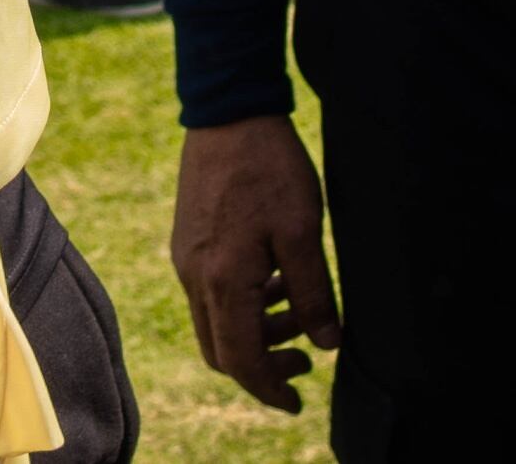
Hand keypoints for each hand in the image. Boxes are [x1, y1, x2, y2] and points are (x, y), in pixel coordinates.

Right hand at [171, 115, 338, 410]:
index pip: (241, 360)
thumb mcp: (304, 230)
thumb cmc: (270, 168)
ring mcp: (187, 260)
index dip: (270, 388)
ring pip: (215, 323)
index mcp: (224, 281)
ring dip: (256, 334)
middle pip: (222, 351)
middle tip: (306, 358)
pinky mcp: (188, 243)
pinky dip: (242, 306)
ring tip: (299, 313)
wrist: (229, 112)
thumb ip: (313, 292)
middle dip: (263, 366)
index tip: (298, 402)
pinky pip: (210, 295)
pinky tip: (275, 282)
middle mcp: (196, 277)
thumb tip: (328, 343)